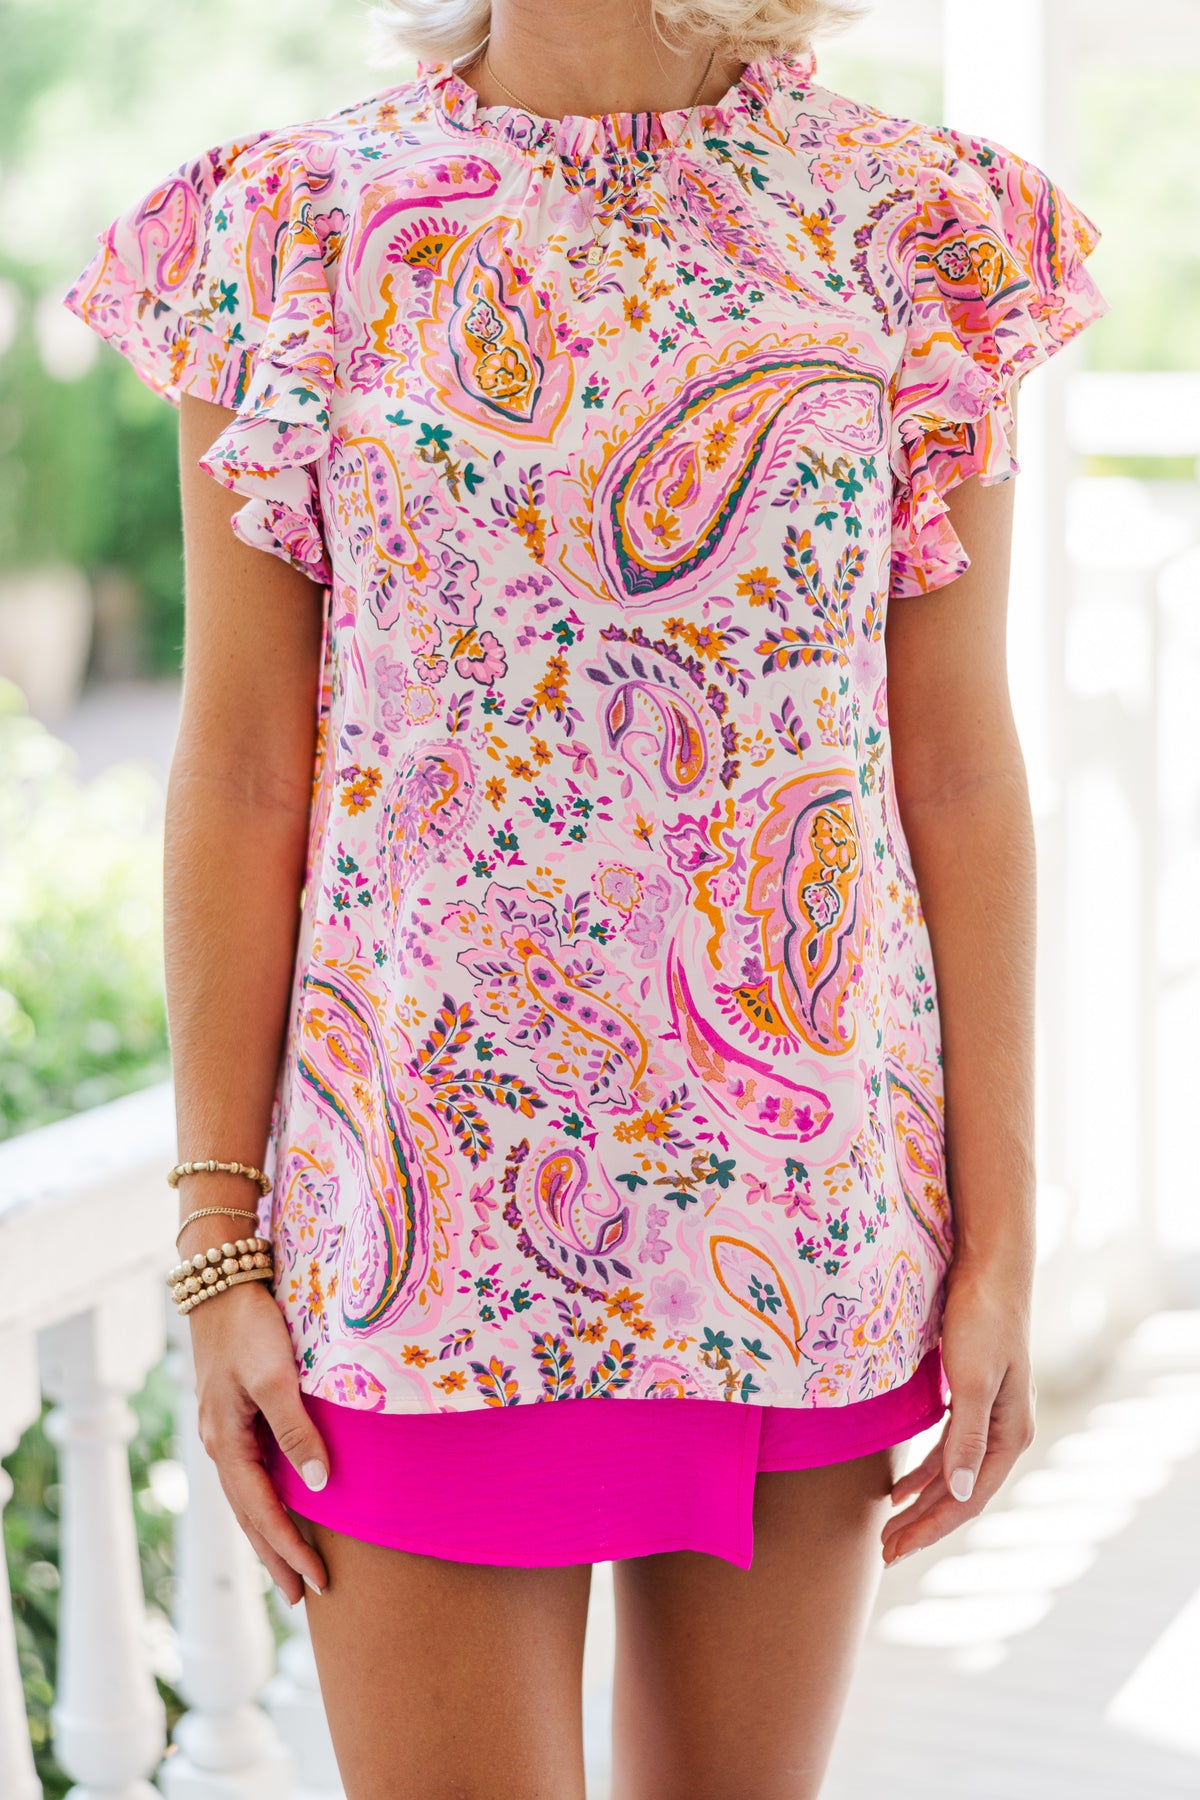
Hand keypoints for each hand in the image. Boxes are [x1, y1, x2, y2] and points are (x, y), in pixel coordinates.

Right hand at [190, 1276, 330, 1604]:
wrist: (222, 1281)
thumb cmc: (252, 1326)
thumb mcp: (276, 1377)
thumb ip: (296, 1430)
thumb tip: (318, 1486)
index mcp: (226, 1442)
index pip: (260, 1512)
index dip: (288, 1549)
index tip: (315, 1582)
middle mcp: (220, 1444)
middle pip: (248, 1515)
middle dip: (274, 1556)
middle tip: (301, 1596)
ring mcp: (224, 1430)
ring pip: (246, 1497)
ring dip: (268, 1534)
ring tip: (289, 1568)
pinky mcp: (233, 1414)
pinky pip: (250, 1473)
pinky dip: (264, 1501)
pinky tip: (280, 1507)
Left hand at [880, 1256, 1035, 1567]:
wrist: (989, 1269)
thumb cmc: (983, 1320)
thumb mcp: (974, 1381)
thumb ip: (967, 1438)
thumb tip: (960, 1494)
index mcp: (1011, 1435)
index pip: (967, 1499)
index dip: (931, 1528)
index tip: (894, 1550)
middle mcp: (1004, 1432)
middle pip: (960, 1494)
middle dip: (923, 1524)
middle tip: (884, 1551)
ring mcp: (989, 1415)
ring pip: (952, 1474)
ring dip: (921, 1501)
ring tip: (890, 1526)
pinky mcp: (971, 1396)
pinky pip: (947, 1448)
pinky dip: (925, 1471)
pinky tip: (902, 1484)